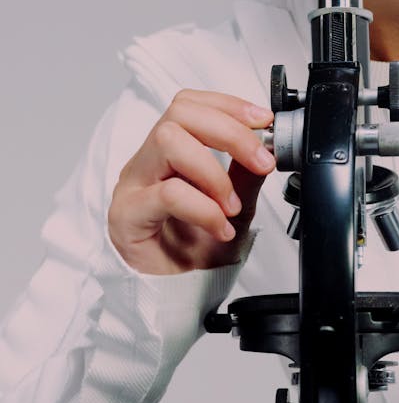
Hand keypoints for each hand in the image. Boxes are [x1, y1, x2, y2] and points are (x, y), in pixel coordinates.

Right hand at [109, 89, 274, 273]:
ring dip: (213, 171)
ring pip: (168, 141)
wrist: (179, 297)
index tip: (264, 121)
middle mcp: (148, 161)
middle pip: (180, 114)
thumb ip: (246, 174)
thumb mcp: (236, 207)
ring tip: (231, 206)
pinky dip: (203, 208)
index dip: (228, 105)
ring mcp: (133, 185)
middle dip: (230, 132)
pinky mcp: (127, 214)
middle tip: (261, 161)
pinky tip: (219, 227)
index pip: (190, 104)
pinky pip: (166, 193)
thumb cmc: (198, 252)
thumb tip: (267, 144)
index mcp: (170, 152)